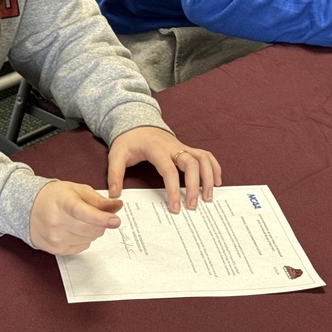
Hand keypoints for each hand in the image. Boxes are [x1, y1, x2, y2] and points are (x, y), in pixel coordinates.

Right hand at [30, 181, 122, 254]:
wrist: (29, 208)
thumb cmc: (56, 196)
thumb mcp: (78, 190)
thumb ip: (99, 200)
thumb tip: (118, 206)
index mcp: (63, 202)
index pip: (84, 212)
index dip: (101, 218)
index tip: (115, 221)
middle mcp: (57, 221)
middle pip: (91, 229)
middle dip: (100, 223)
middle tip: (95, 214)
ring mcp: (55, 237)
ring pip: (90, 239)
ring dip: (92, 231)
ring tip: (79, 220)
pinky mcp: (56, 250)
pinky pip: (83, 247)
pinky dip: (84, 238)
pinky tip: (73, 229)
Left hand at [106, 126, 221, 213]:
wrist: (137, 124)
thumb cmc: (128, 141)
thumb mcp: (116, 155)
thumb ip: (115, 174)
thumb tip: (115, 194)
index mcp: (156, 149)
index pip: (169, 170)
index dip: (173, 189)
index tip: (175, 207)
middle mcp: (173, 147)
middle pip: (191, 163)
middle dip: (194, 185)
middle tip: (193, 206)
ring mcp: (182, 147)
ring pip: (202, 158)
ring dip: (209, 177)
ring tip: (208, 197)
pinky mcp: (186, 149)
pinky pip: (205, 156)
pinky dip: (214, 167)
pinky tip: (216, 182)